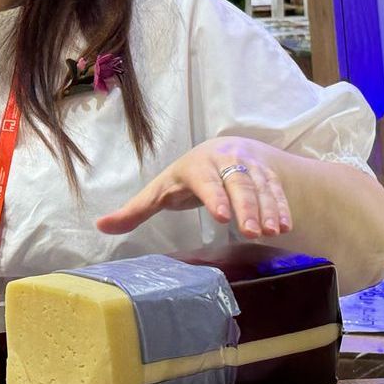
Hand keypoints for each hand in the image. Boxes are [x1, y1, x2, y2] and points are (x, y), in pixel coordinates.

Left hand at [96, 137, 292, 238]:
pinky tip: (284, 227)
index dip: (213, 197)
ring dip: (267, 209)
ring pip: (260, 185)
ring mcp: (249, 165)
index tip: (221, 217)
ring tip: (271, 232)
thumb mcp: (159, 192)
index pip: (205, 179)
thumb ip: (134, 210)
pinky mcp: (267, 173)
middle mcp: (225, 160)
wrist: (223, 151)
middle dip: (245, 206)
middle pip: (237, 182)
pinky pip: (276, 189)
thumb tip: (100, 225)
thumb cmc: (185, 179)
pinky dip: (281, 206)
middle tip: (249, 231)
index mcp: (196, 165)